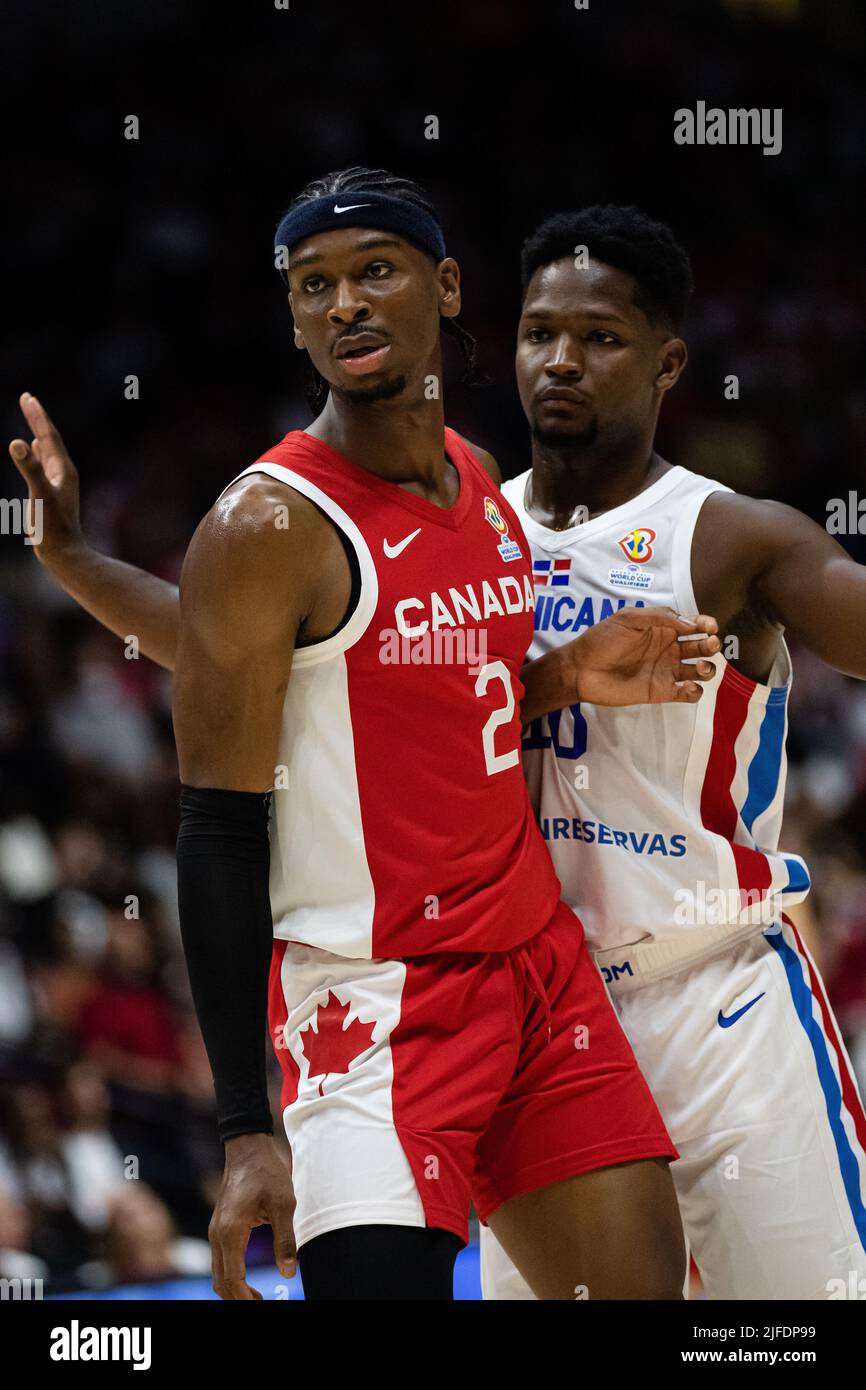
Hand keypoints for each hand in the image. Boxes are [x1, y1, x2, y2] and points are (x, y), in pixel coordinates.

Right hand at [8, 393, 82, 566]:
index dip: (37, 416)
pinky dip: (38, 451)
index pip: (49, 435)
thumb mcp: (39, 494)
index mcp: (63, 469)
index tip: (27, 397)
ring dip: (39, 432)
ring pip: (48, 450)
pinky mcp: (52, 493)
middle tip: (28, 399)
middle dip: (37, 418)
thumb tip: (18, 443)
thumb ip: (29, 468)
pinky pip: (44, 464)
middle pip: (50, 438)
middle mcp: (63, 473)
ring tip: (34, 417)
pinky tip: (36, 449)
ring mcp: (58, 483)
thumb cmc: (52, 527)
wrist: (64, 554)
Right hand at [209, 1133, 297, 1299]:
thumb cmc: (267, 1173)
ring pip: (218, 1272)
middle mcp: (218, 1234)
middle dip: (238, 1298)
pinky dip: (230, 1275)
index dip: (246, 1298)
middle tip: (262, 1303)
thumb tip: (288, 1272)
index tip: (262, 1304)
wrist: (248, 1149)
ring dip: (234, 1289)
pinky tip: (247, 1277)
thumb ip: (285, 1240)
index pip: (233, 1278)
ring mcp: (216, 1230)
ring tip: (257, 1297)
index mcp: (231, 1231)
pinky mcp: (219, 1227)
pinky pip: (220, 1260)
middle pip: (221, 1281)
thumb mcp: (284, 1204)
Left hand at [565, 608, 719, 706]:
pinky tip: (686, 686)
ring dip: (708, 669)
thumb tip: (691, 624)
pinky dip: (695, 692)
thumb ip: (660, 617)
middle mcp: (670, 649)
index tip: (709, 627)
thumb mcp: (630, 618)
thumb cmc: (603, 639)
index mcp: (664, 629)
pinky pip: (688, 694)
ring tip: (700, 668)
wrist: (582, 669)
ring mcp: (667, 671)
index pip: (694, 625)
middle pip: (702, 648)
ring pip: (700, 671)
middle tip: (710, 645)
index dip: (707, 624)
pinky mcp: (662, 692)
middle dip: (711, 645)